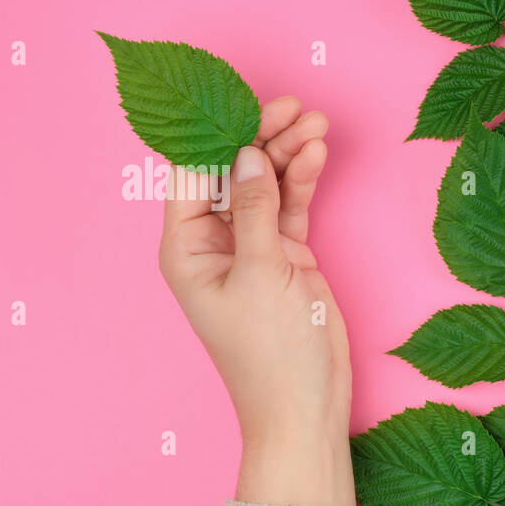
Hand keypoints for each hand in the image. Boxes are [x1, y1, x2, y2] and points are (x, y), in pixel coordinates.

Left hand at [158, 97, 355, 505]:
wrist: (306, 403)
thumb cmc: (271, 351)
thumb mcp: (263, 273)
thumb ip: (257, 209)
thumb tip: (248, 153)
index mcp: (186, 247)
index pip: (193, 174)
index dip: (219, 134)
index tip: (246, 102)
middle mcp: (214, 241)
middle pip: (234, 172)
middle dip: (262, 137)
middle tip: (294, 106)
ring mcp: (253, 246)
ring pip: (268, 183)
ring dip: (290, 153)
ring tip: (317, 123)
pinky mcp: (288, 254)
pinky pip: (292, 205)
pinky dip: (304, 180)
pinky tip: (318, 153)